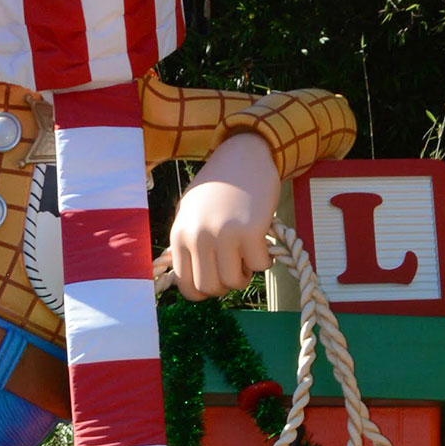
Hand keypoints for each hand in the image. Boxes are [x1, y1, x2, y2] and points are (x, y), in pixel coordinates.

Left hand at [167, 132, 280, 298]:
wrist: (244, 155)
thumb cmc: (218, 186)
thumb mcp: (190, 212)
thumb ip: (188, 244)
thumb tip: (192, 282)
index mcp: (180, 234)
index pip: (186, 285)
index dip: (204, 290)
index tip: (217, 279)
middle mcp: (198, 237)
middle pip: (211, 287)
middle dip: (226, 284)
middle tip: (236, 266)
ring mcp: (224, 234)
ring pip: (234, 282)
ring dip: (245, 274)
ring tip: (248, 254)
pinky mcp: (251, 231)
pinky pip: (259, 266)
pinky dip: (265, 260)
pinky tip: (262, 243)